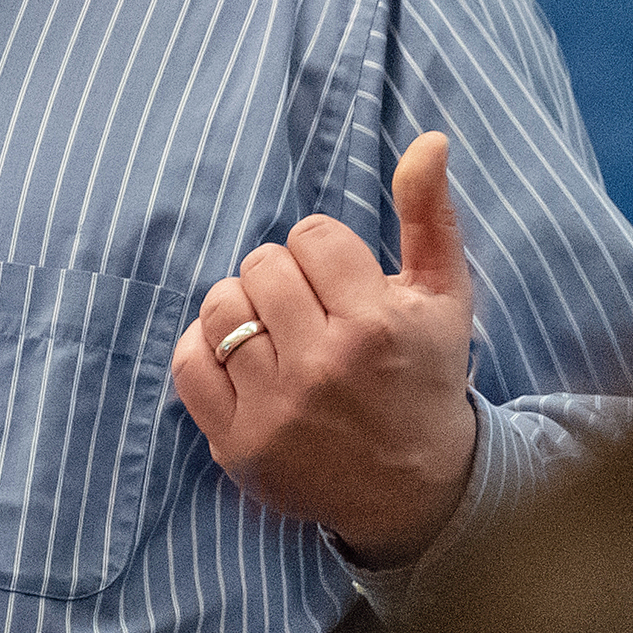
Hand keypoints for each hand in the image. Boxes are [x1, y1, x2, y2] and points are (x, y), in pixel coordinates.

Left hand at [175, 130, 482, 563]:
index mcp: (375, 324)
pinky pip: (187, 362)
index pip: (310, 236)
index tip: (341, 284)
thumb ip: (430, 215)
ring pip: (220, 307)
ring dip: (244, 308)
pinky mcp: (238, 442)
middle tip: (310, 310)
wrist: (414, 491)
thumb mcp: (444, 298)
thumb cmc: (426, 378)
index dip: (324, 252)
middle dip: (285, 277)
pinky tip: (244, 359)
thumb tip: (427, 140)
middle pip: (261, 265)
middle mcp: (322, 366)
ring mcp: (275, 408)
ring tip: (276, 332)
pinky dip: (206, 349)